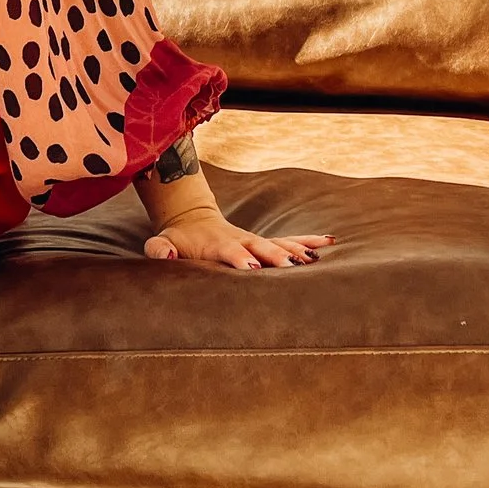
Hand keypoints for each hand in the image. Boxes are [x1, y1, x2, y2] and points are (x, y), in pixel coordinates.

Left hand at [144, 207, 331, 269]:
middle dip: (275, 256)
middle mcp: (240, 240)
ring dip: (297, 250)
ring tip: (316, 259)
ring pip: (279, 243)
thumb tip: (165, 253)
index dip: (239, 258)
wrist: (191, 220)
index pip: (229, 250)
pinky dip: (308, 242)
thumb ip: (159, 248)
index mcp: (216, 243)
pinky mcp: (263, 243)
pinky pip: (289, 240)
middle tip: (292, 266)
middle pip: (260, 247)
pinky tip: (329, 242)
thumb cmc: (177, 239)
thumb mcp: (162, 241)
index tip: (250, 267)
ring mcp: (254, 240)